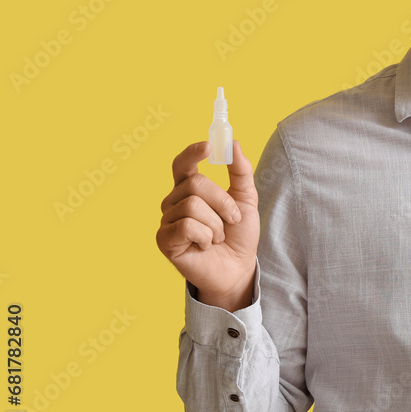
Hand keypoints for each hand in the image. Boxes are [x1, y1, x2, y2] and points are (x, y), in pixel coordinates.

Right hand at [155, 140, 258, 311]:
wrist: (238, 268)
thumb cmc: (238, 235)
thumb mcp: (246, 199)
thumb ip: (240, 172)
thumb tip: (234, 143)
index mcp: (190, 190)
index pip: (183, 164)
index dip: (192, 153)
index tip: (209, 146)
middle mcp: (174, 202)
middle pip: (196, 183)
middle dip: (222, 202)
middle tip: (231, 220)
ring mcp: (167, 220)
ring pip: (193, 205)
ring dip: (216, 224)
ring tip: (217, 237)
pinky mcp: (164, 240)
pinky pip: (187, 225)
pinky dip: (205, 236)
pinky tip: (205, 246)